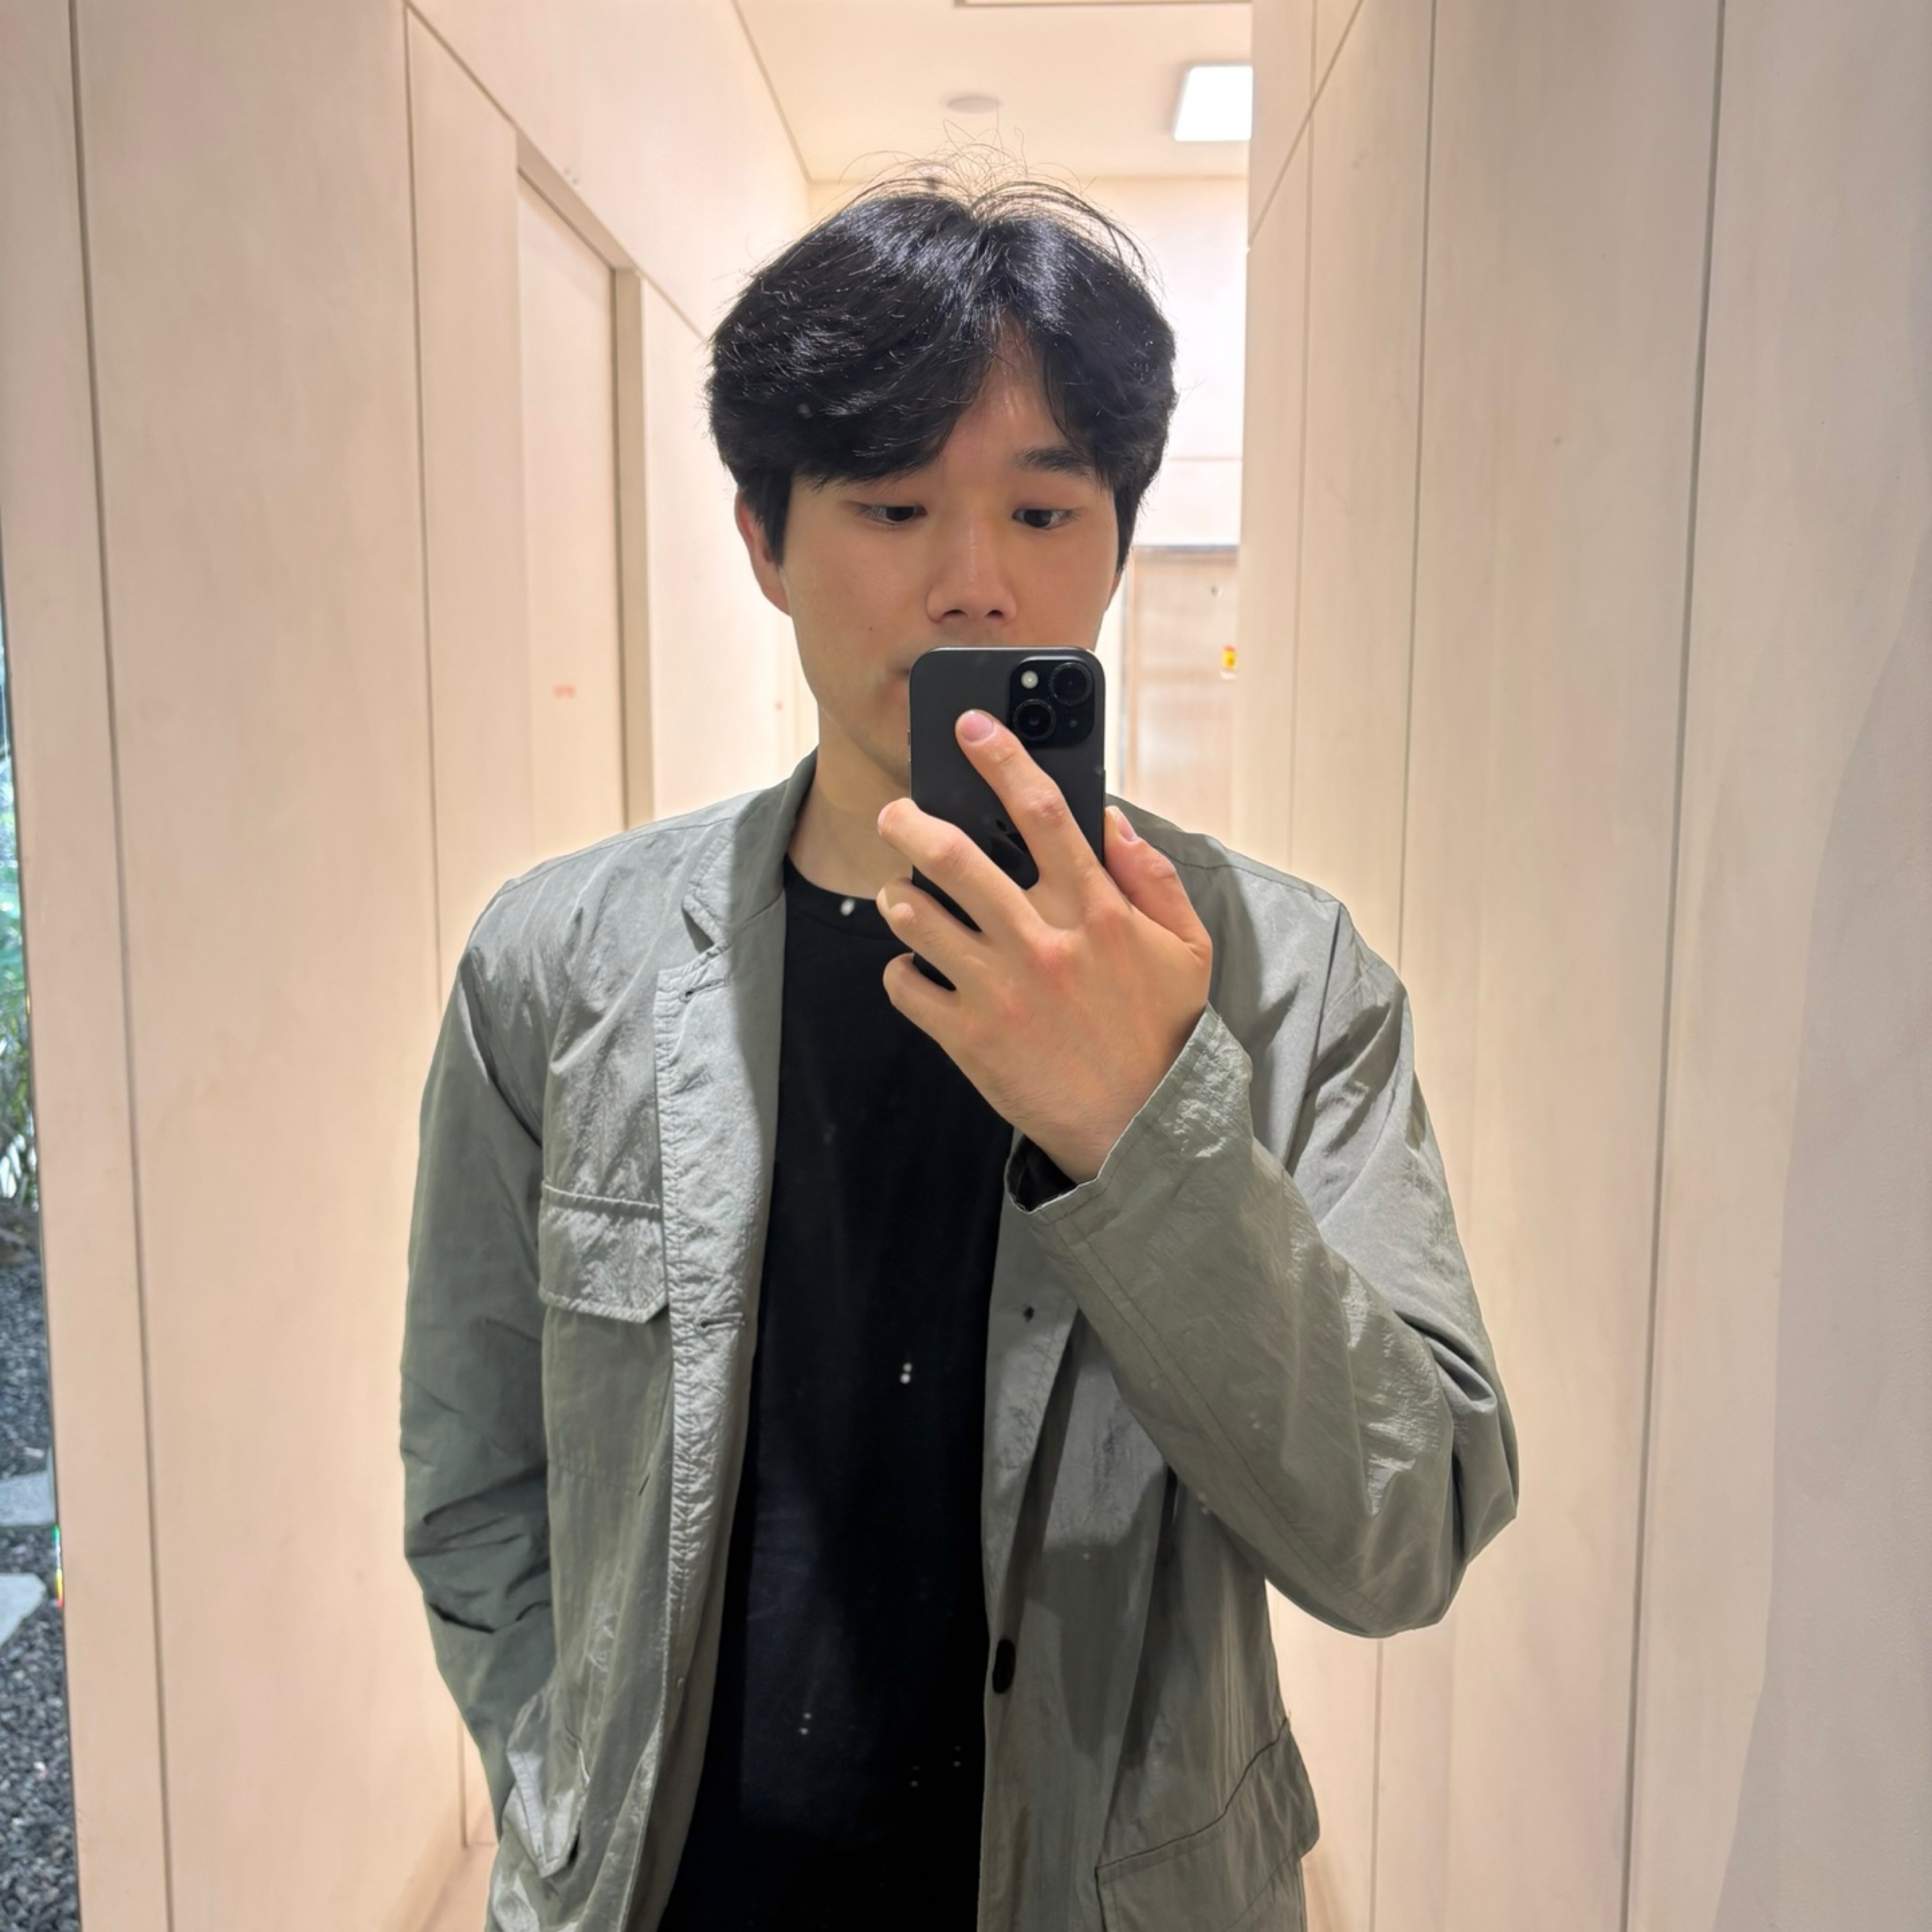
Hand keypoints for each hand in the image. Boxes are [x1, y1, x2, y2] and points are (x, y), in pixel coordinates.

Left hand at [875, 709, 1213, 1183]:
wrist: (1143, 1132)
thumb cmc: (1163, 1036)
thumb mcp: (1187, 949)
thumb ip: (1153, 878)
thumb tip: (1112, 820)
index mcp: (1096, 911)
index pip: (1043, 812)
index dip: (1002, 759)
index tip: (970, 728)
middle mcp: (1042, 941)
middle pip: (955, 855)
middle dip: (911, 821)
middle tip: (896, 814)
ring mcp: (1000, 990)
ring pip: (918, 916)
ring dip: (899, 895)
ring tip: (901, 895)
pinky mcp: (969, 1038)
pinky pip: (907, 985)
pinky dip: (900, 969)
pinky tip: (915, 966)